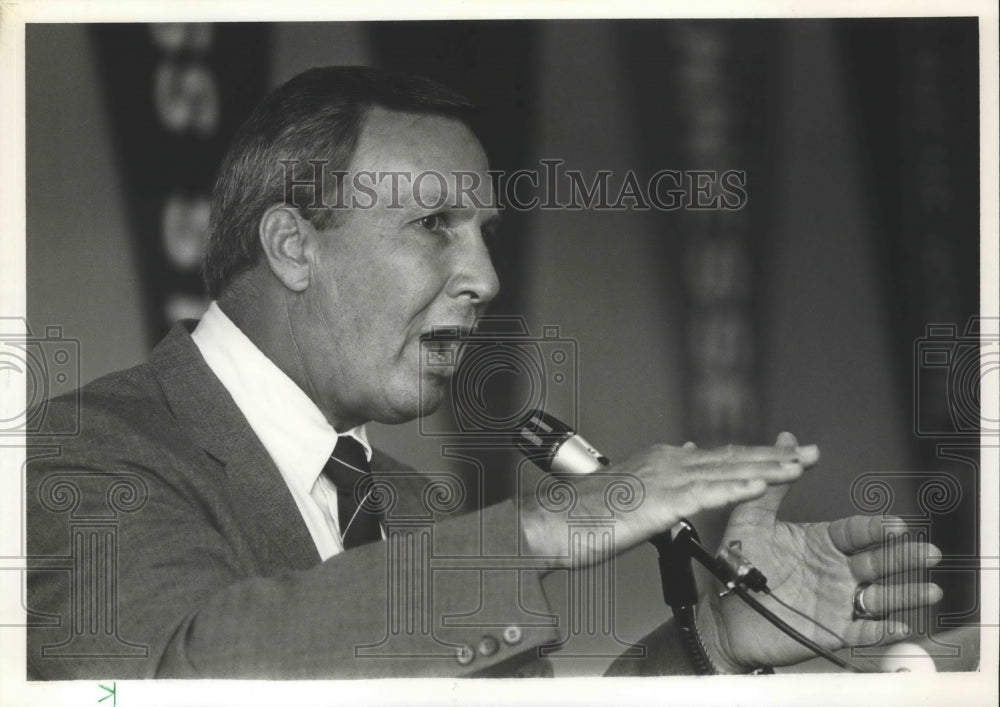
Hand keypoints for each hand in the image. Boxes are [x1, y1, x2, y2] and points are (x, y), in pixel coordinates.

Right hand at [521, 440, 818, 569]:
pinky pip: (708, 492)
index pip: (719, 457)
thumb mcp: (629, 492)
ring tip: (800, 465)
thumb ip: (660, 477)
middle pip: (732, 457)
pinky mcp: (661, 501)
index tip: (785, 457)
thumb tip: (686, 456)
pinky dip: (738, 486)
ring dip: (767, 467)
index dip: (755, 456)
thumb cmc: (584, 515)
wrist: (555, 522)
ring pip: (727, 470)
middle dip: (774, 455)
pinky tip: (762, 484)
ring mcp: (665, 479)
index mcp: (661, 461)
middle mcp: (667, 462)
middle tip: (810, 453)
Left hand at [699, 432, 942, 671]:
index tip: (896, 525)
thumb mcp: (751, 518)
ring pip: (879, 596)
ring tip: (930, 590)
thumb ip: (774, 483)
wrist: (723, 611)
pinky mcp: (832, 631)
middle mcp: (835, 571)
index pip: (856, 532)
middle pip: (877, 562)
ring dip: (906, 593)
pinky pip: (863, 632)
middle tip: (929, 553)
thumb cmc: (737, 563)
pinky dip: (883, 629)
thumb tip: (788, 439)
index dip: (876, 529)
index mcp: (821, 543)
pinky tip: (900, 624)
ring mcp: (837, 601)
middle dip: (905, 557)